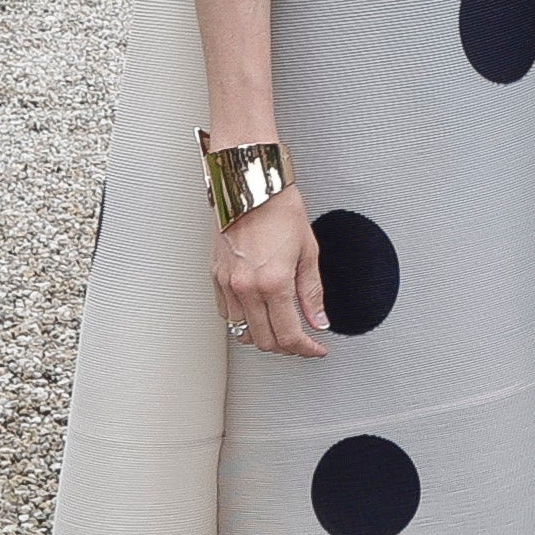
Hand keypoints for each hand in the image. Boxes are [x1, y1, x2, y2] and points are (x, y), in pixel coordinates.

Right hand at [214, 187, 328, 356]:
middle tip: (301, 341)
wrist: (251, 185)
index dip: (306, 349)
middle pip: (264, 340)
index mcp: (273, 282)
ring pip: (242, 332)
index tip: (315, 348)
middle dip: (286, 347)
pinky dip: (242, 321)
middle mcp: (246, 286)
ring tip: (279, 328)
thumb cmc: (278, 208)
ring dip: (262, 336)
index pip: (289, 335)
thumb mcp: (308, 250)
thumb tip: (319, 319)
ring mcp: (228, 282)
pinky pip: (225, 313)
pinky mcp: (215, 275)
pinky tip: (256, 313)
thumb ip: (312, 292)